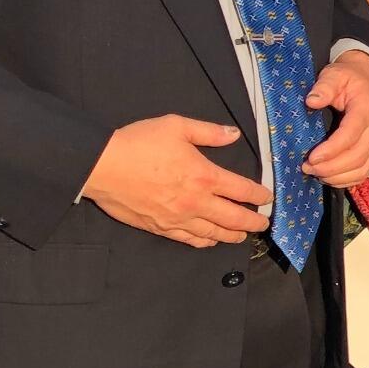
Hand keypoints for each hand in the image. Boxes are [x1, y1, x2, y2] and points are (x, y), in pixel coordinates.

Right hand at [84, 115, 273, 248]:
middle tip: (263, 223)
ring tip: (242, 234)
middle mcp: (196, 202)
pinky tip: (210, 240)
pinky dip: (205, 241)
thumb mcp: (176, 126)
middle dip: (253, 221)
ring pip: (214, 233)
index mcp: (205, 176)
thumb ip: (209, 132)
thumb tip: (233, 134)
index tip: (267, 197)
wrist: (101, 166)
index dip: (259, 195)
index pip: (242, 190)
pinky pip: (189, 240)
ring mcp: (178, 219)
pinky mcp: (160, 228)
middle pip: (234, 218)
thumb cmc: (138, 143)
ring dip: (232, 235)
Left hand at [301, 52, 368, 187]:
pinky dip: (346, 180)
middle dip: (332, 167)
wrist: (366, 80)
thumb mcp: (334, 75)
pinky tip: (328, 178)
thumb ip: (324, 86)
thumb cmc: (347, 79)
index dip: (332, 149)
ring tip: (315, 174)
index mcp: (367, 108)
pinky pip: (364, 172)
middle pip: (358, 156)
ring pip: (362, 168)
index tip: (312, 158)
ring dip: (338, 176)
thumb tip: (312, 101)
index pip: (352, 134)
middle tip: (307, 168)